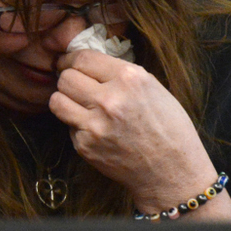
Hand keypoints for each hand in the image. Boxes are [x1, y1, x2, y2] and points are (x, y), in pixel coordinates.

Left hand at [48, 50, 218, 211]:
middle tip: (74, 85)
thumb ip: (119, 73)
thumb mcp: (153, 88)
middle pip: (66, 78)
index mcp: (129, 79)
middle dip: (67, 79)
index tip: (67, 63)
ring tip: (77, 104)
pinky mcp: (85, 145)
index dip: (70, 59)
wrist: (173, 172)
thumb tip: (88, 63)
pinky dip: (76, 124)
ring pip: (57, 100)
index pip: (82, 57)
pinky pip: (67, 125)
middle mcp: (109, 99)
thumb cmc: (169, 128)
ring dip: (64, 100)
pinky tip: (94, 128)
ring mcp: (94, 124)